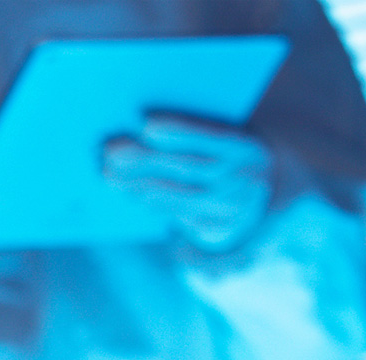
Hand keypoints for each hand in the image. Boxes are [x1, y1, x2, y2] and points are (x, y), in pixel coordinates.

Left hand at [103, 112, 272, 255]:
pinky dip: (148, 201)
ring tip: (108, 171)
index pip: (216, 136)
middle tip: (110, 149)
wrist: (257, 191)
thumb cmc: (224, 152)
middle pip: (191, 167)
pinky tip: (126, 190)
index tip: (146, 123)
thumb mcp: (222, 135)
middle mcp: (245, 180)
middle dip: (146, 158)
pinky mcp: (216, 230)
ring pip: (179, 195)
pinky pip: (176, 215)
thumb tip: (142, 124)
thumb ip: (195, 128)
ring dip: (138, 183)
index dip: (181, 130)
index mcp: (249, 148)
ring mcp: (231, 208)